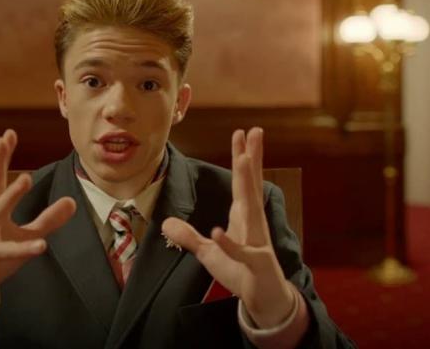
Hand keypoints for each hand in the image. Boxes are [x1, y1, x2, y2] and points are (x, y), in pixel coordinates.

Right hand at [0, 129, 76, 307]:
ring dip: (10, 195)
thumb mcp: (25, 234)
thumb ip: (48, 218)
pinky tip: (41, 245)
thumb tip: (72, 201)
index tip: (8, 133)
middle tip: (2, 141)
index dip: (1, 155)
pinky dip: (24, 248)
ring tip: (26, 177)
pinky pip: (7, 251)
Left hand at [162, 128, 294, 327]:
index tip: (242, 132)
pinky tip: (217, 231)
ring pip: (251, 208)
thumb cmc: (240, 272)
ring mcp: (256, 241)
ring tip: (244, 160)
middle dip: (251, 158)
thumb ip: (189, 237)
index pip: (243, 182)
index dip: (242, 156)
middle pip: (251, 185)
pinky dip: (229, 242)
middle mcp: (253, 223)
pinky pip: (240, 251)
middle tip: (254, 131)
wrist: (264, 298)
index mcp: (244, 216)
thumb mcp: (209, 253)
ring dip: (247, 184)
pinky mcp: (254, 263)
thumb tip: (165, 222)